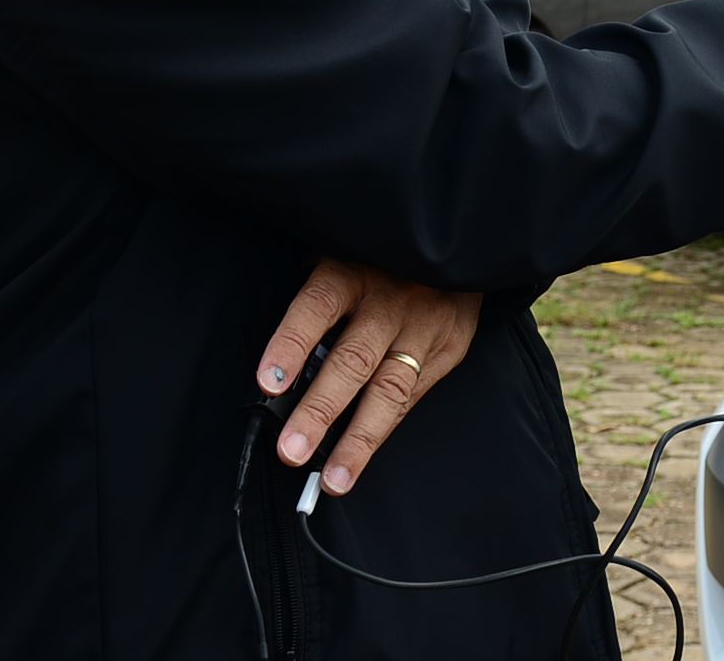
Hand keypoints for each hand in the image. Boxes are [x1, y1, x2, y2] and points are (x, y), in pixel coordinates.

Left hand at [254, 258, 483, 495]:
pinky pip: (412, 396)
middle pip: (352, 360)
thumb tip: (279, 363)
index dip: (291, 346)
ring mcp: (423, 327)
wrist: (455, 246)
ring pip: (388, 390)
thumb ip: (315, 296)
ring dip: (359, 439)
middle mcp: (390, 302)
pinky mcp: (448, 348)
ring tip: (333, 478)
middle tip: (291, 450)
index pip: (316, 308)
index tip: (268, 384)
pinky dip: (385, 428)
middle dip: (320, 411)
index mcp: (352, 272)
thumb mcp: (339, 254)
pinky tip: (362, 455)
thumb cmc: (378, 256)